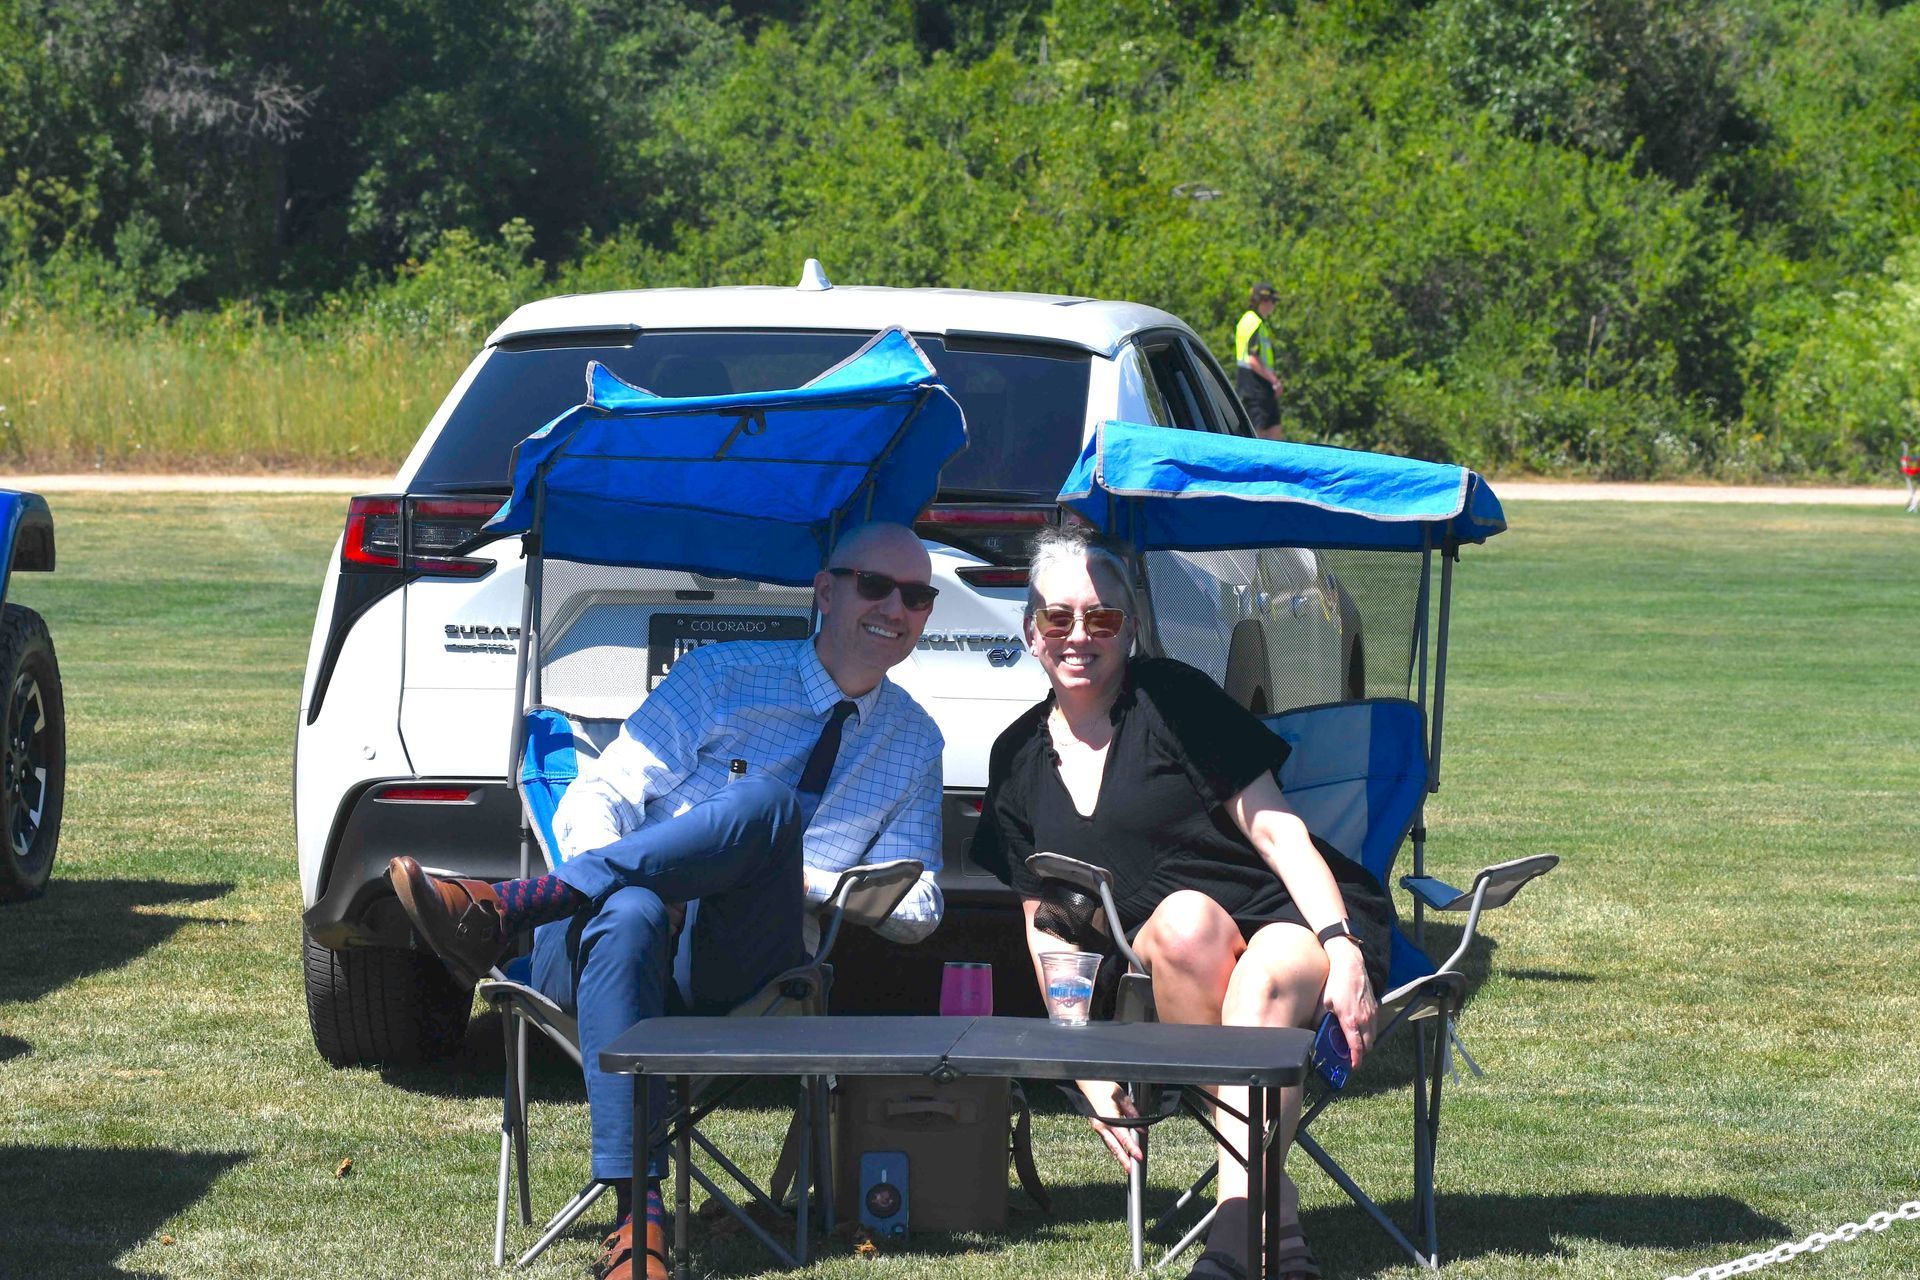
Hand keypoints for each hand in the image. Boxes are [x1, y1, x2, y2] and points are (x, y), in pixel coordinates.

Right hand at [1076, 1079, 1141, 1169]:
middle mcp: (1101, 1125)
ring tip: (1127, 1165)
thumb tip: (1142, 1128)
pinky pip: (1107, 1140)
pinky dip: (1114, 1147)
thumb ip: (1132, 1113)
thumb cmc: (1106, 1087)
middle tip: (1131, 1170)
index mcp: (1108, 1118)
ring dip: (1118, 1155)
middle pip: (1114, 1146)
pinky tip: (1120, 1152)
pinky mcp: (1097, 1126)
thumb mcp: (1122, 1098)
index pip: (1123, 1137)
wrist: (1089, 1083)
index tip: (1139, 1157)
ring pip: (1110, 1145)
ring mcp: (1098, 1127)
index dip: (1132, 1148)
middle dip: (1123, 1159)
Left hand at [1322, 942, 1376, 1066]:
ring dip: (1366, 1043)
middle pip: (1367, 1046)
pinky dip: (1369, 1031)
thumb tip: (1318, 1031)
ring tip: (1355, 1043)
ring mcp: (1372, 1013)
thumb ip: (1322, 1020)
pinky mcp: (1375, 1007)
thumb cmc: (1336, 983)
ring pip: (1373, 1036)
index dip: (1355, 1060)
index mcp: (1350, 1020)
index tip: (1353, 1066)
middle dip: (1360, 1054)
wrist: (1350, 965)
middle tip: (1351, 1056)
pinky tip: (1360, 1029)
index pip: (1356, 1047)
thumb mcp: (1324, 1003)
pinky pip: (1375, 1026)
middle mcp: (1364, 1019)